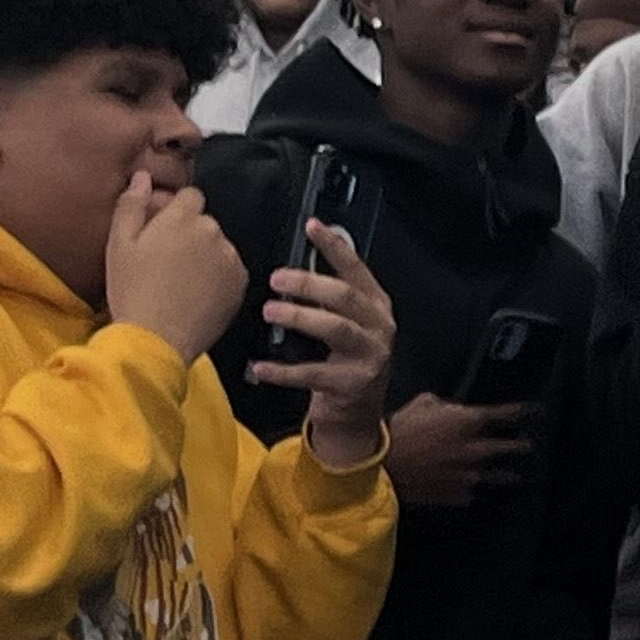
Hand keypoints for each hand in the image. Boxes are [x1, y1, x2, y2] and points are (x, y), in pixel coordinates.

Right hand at [104, 173, 246, 362]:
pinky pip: (229, 269)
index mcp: (182, 218)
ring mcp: (230, 258)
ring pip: (218, 246)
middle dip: (189, 234)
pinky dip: (217, 276)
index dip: (175, 212)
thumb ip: (132, 205)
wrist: (156, 338)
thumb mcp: (119, 244)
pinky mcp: (240, 283)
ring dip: (205, 255)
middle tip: (165, 260)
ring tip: (179, 281)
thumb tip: (142, 176)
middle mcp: (212, 232)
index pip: (190, 196)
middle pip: (204, 222)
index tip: (162, 231)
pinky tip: (195, 293)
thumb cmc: (132, 291)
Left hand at [250, 222, 397, 470]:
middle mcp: (379, 326)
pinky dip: (283, 370)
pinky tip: (260, 366)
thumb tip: (291, 270)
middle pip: (345, 296)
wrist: (357, 414)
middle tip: (276, 278)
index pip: (356, 268)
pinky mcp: (352, 384)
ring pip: (335, 328)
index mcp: (376, 305)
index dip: (334, 246)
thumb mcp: (347, 324)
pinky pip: (313, 373)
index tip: (311, 225)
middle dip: (310, 283)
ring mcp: (369, 355)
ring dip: (300, 316)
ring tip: (270, 310)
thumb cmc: (343, 359)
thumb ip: (329, 299)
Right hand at [383, 394, 537, 509]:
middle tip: (529, 446)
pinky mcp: (458, 494)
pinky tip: (476, 491)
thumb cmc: (401, 428)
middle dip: (522, 446)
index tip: (534, 412)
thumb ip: (447, 406)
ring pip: (500, 477)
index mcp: (470, 421)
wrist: (382, 465)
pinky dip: (474, 489)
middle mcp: (477, 449)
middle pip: (512, 447)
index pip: (507, 414)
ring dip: (509, 474)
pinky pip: (473, 492)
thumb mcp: (424, 403)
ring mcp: (470, 475)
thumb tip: (455, 410)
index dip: (523, 412)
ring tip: (517, 476)